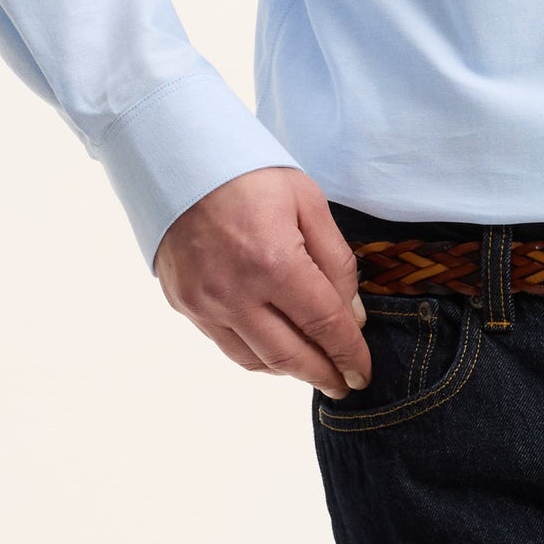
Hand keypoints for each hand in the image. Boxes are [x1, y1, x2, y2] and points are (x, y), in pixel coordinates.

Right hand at [155, 166, 371, 394]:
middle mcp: (236, 292)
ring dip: (290, 371)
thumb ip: (336, 261)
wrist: (179, 158)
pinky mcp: (184, 304)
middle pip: (290, 355)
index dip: (349, 353)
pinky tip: (277, 350)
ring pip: (256, 359)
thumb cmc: (250, 174)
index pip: (323, 324)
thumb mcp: (308, 202)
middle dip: (323, 375)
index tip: (364, 373)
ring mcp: (205, 303)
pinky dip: (257, 356)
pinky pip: (226, 345)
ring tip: (314, 369)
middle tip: (345, 384)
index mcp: (274, 262)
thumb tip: (353, 315)